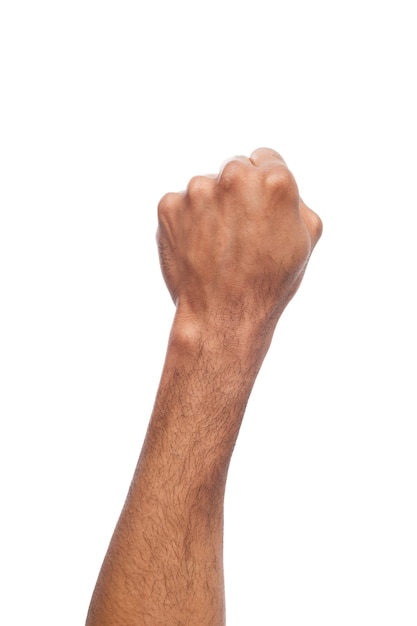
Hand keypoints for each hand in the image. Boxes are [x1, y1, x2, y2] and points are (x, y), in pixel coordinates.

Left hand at [157, 147, 321, 336]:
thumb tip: (280, 186)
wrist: (223, 315)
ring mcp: (197, 189)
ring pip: (206, 188)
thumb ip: (296, 200)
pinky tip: (198, 249)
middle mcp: (234, 176)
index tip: (260, 207)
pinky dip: (186, 222)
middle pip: (235, 169)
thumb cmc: (270, 282)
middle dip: (238, 192)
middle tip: (240, 231)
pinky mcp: (169, 206)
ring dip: (210, 207)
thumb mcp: (306, 239)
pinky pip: (180, 205)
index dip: (265, 184)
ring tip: (218, 247)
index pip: (266, 158)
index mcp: (274, 179)